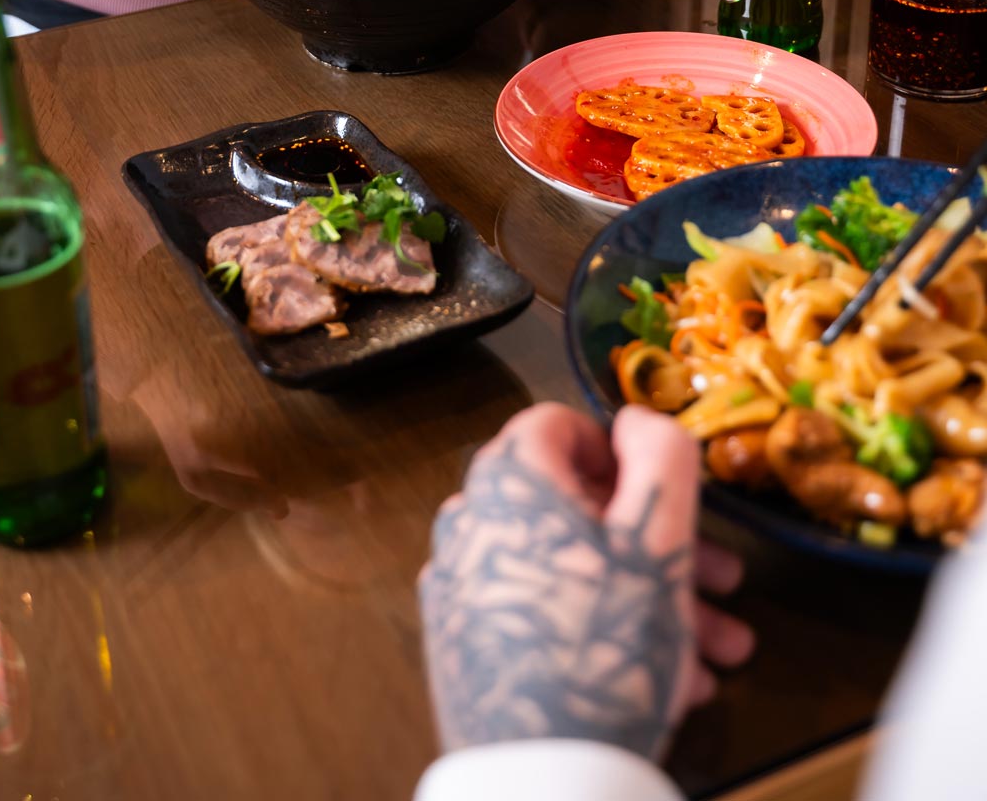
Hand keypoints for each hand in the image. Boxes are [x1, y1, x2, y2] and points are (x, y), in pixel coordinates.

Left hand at [419, 403, 752, 759]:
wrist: (542, 778)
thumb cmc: (604, 651)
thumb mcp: (658, 539)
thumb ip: (661, 454)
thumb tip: (641, 417)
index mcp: (508, 481)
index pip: (561, 423)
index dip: (625, 449)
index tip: (668, 492)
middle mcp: (472, 522)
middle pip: (575, 504)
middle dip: (661, 540)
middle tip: (720, 580)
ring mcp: (463, 585)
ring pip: (571, 564)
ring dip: (648, 593)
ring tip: (716, 647)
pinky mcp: (466, 641)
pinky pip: (544, 609)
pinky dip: (602, 625)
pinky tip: (669, 674)